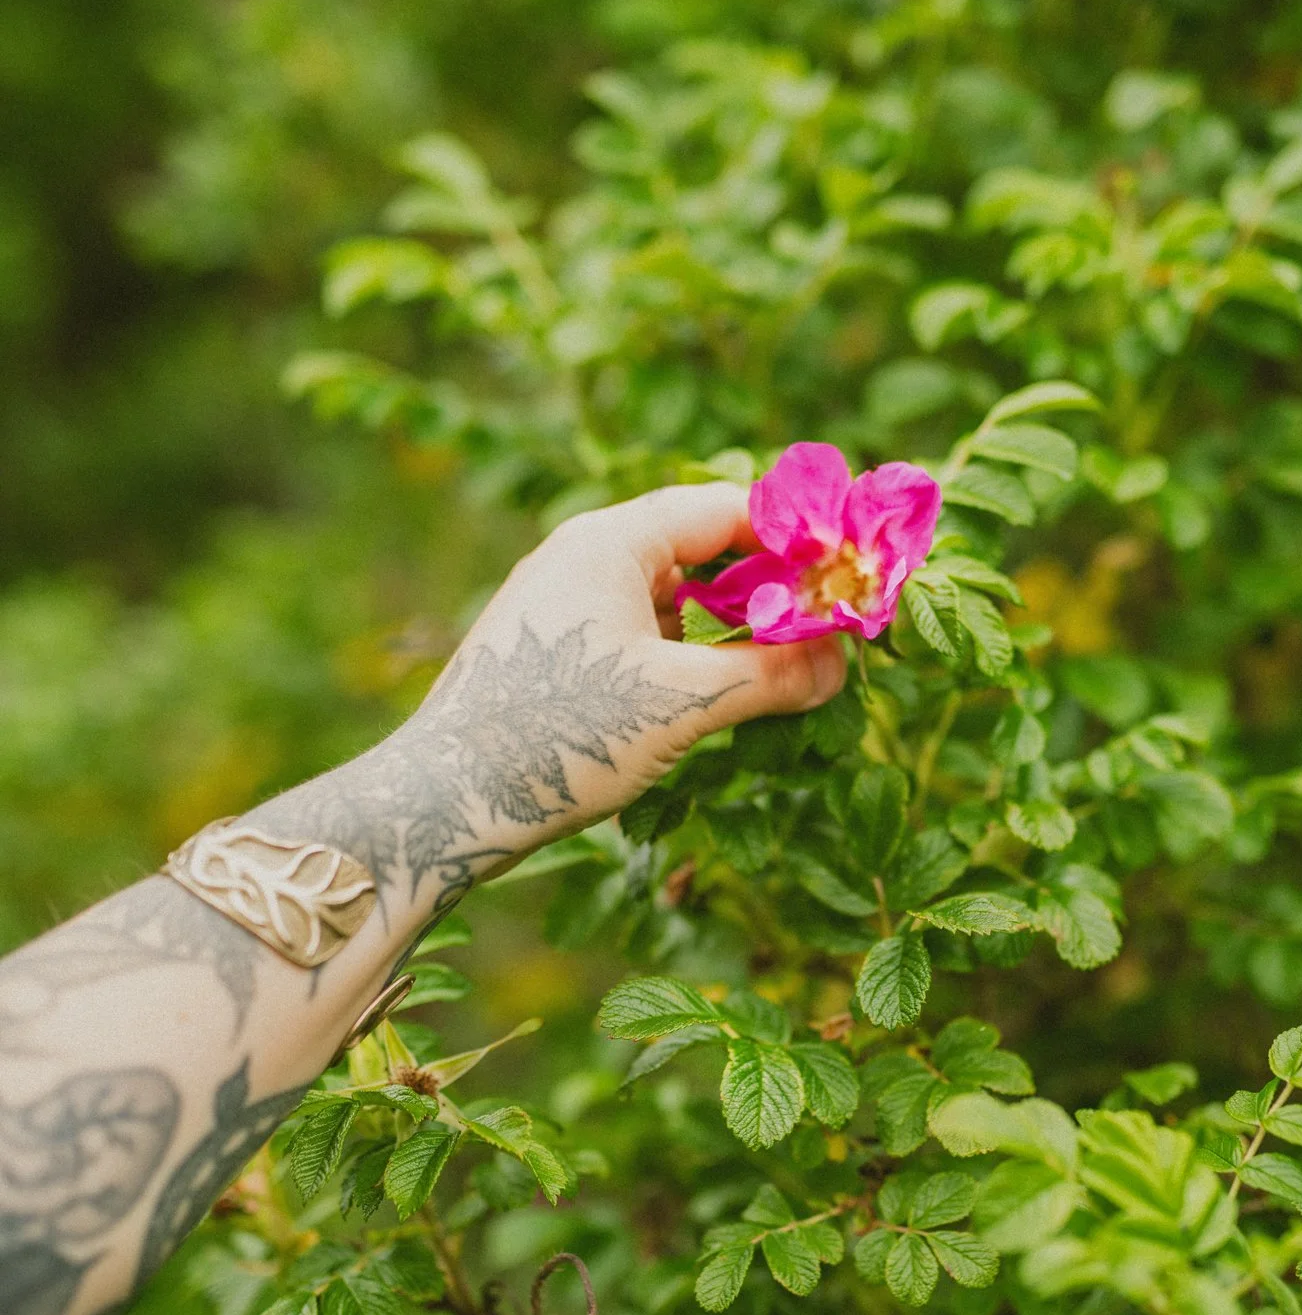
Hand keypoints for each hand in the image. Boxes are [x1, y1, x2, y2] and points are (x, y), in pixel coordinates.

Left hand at [403, 483, 846, 887]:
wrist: (442, 805)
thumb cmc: (557, 738)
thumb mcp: (681, 705)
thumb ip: (771, 675)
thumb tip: (838, 662)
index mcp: (609, 541)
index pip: (726, 509)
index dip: (795, 539)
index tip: (847, 577)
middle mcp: (580, 557)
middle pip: (699, 549)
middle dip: (767, 589)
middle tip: (825, 630)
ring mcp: (559, 605)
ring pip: (668, 598)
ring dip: (726, 629)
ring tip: (780, 674)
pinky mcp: (547, 652)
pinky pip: (634, 634)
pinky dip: (682, 657)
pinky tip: (709, 702)